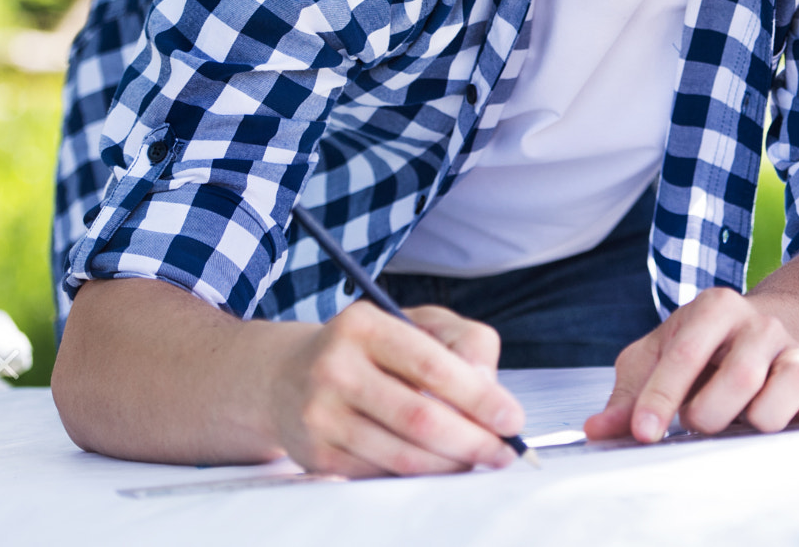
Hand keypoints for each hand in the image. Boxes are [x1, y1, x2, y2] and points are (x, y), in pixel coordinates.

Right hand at [268, 301, 525, 475]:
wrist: (287, 376)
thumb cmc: (369, 348)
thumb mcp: (417, 323)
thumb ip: (463, 343)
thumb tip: (489, 390)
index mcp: (363, 325)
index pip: (430, 365)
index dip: (478, 396)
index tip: (512, 419)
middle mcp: (335, 368)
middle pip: (419, 418)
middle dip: (472, 441)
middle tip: (502, 452)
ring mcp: (320, 415)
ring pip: (402, 455)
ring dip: (451, 464)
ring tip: (477, 459)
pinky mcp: (315, 455)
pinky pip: (381, 474)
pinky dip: (419, 475)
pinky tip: (438, 465)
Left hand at [583, 287, 798, 442]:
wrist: (757, 332)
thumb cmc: (696, 349)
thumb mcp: (654, 359)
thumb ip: (627, 395)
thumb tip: (597, 430)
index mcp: (714, 308)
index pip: (686, 353)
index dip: (661, 398)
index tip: (644, 433)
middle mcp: (760, 323)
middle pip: (741, 377)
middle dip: (710, 414)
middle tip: (697, 421)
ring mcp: (796, 348)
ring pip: (791, 387)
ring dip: (759, 420)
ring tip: (741, 421)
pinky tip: (787, 417)